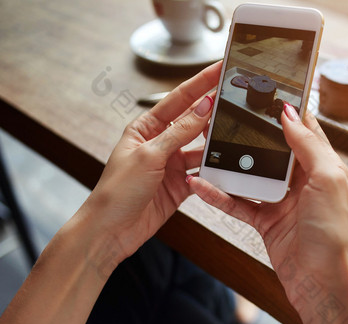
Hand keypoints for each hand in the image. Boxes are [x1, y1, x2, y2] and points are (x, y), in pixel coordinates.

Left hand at [77, 61, 220, 265]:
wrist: (111, 231)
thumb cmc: (117, 192)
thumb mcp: (149, 155)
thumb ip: (180, 132)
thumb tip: (203, 107)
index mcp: (145, 128)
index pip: (178, 100)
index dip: (200, 83)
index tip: (219, 69)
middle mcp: (160, 144)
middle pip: (193, 121)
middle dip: (213, 110)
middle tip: (236, 96)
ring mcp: (171, 165)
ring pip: (202, 148)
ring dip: (216, 143)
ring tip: (234, 133)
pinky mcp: (180, 186)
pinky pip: (203, 173)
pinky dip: (214, 170)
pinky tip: (225, 165)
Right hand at [187, 104, 347, 314]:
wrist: (321, 283)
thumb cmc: (333, 234)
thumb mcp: (327, 180)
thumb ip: (308, 146)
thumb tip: (290, 114)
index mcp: (323, 166)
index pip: (304, 129)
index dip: (287, 111)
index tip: (266, 92)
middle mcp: (303, 181)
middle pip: (272, 150)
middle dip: (251, 134)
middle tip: (227, 116)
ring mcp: (282, 201)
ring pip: (251, 175)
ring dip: (230, 165)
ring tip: (207, 148)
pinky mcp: (266, 220)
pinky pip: (239, 203)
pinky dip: (220, 195)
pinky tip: (203, 186)